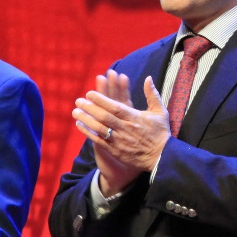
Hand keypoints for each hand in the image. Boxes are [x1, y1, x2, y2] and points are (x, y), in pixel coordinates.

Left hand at [73, 72, 169, 192]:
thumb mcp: (160, 112)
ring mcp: (119, 140)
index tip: (90, 93)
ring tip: (75, 111)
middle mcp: (125, 128)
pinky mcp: (115, 150)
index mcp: (135, 117)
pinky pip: (99, 140)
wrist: (161, 158)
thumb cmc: (160, 133)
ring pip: (99, 128)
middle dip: (90, 108)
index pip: (115, 107)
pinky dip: (88, 133)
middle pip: (104, 116)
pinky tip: (80, 125)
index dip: (101, 99)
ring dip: (86, 119)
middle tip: (78, 100)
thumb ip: (152, 94)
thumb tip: (148, 78)